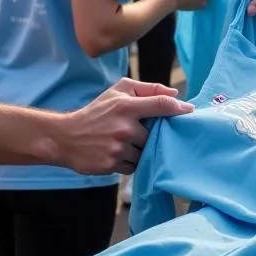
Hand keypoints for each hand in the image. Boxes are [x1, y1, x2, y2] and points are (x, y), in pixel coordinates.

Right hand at [63, 77, 192, 174]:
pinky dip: (130, 162)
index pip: (160, 104)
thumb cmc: (96, 112)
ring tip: (124, 143)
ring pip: (145, 152)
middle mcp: (123, 127)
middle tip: (137, 132)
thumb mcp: (117, 92)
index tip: (189, 111)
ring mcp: (118, 148)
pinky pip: (134, 166)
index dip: (178, 107)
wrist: (65, 137)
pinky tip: (118, 153)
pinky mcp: (112, 165)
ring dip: (140, 149)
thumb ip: (146, 89)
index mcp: (125, 106)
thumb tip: (174, 93)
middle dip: (149, 134)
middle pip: (154, 134)